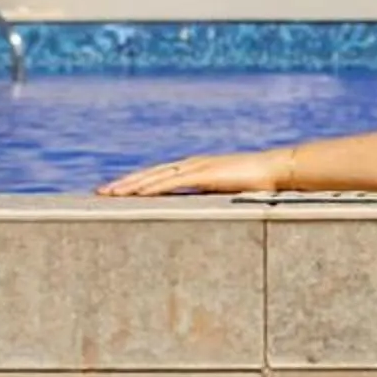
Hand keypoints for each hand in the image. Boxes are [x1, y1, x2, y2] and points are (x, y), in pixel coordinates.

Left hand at [96, 149, 289, 196]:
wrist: (276, 169)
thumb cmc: (256, 184)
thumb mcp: (225, 192)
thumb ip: (209, 199)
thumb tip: (198, 212)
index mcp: (194, 169)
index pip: (158, 175)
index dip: (136, 182)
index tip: (116, 191)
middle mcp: (190, 164)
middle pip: (149, 173)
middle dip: (124, 184)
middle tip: (100, 193)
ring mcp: (196, 167)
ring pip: (155, 176)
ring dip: (131, 185)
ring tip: (111, 195)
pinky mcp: (204, 173)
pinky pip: (172, 181)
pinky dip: (151, 186)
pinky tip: (137, 193)